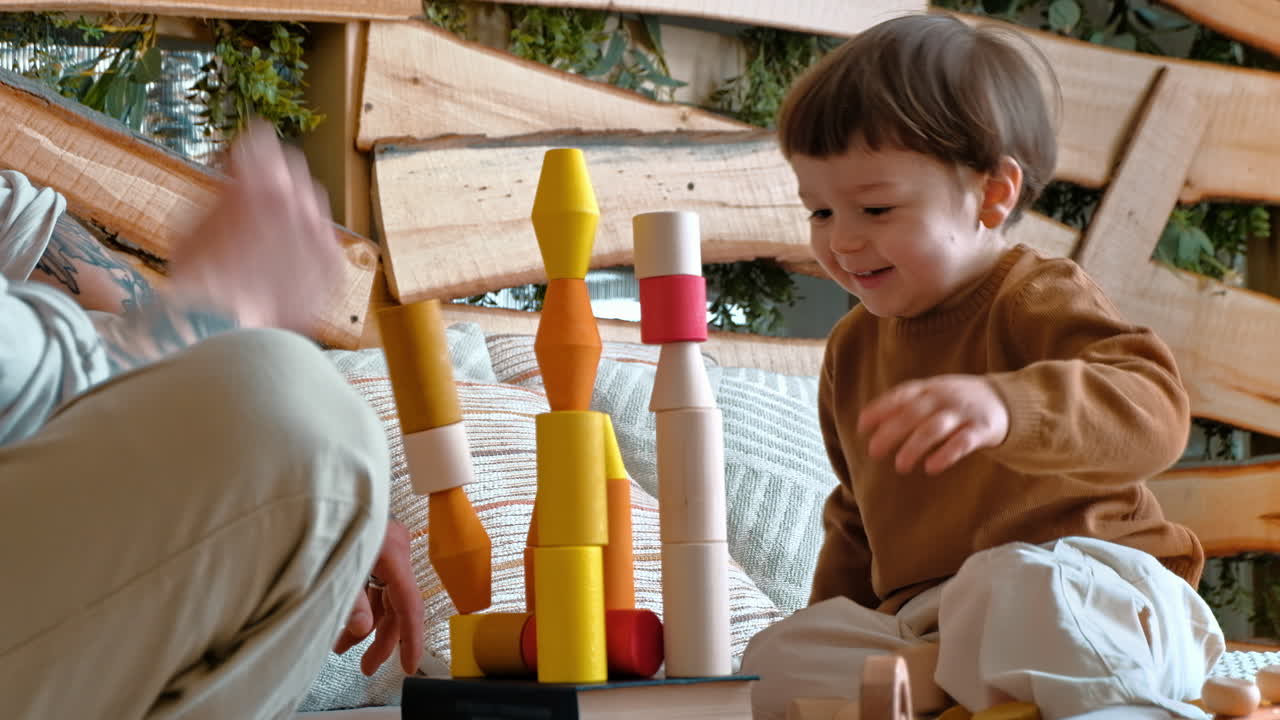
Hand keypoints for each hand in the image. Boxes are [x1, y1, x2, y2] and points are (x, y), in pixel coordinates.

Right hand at [169, 118, 340, 330]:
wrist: (228, 330)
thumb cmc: (198, 279)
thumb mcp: (191, 226)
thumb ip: (221, 197)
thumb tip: (233, 188)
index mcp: (258, 181)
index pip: (258, 139)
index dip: (242, 152)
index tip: (235, 163)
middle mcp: (297, 200)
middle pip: (291, 166)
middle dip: (272, 175)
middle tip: (254, 196)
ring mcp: (320, 232)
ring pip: (311, 202)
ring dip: (292, 208)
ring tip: (269, 234)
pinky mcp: (333, 262)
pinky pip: (322, 241)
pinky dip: (306, 245)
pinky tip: (285, 263)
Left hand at [334, 519, 424, 675]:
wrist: (319, 481)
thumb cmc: (327, 510)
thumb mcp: (335, 561)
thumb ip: (350, 599)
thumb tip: (359, 629)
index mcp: (392, 551)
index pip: (409, 605)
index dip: (410, 639)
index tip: (409, 665)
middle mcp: (396, 549)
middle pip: (398, 604)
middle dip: (381, 639)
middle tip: (366, 666)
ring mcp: (387, 547)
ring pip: (386, 596)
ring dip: (367, 623)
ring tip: (342, 647)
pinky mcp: (376, 547)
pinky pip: (377, 584)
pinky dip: (363, 605)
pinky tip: (345, 622)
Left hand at [857, 375, 1008, 474]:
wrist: (1008, 400)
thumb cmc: (958, 401)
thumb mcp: (934, 394)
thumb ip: (906, 405)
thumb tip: (865, 421)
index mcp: (930, 388)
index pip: (900, 395)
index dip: (880, 409)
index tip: (861, 426)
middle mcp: (944, 397)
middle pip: (913, 413)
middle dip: (891, 432)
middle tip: (873, 451)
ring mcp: (963, 412)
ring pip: (934, 428)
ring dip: (914, 446)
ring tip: (900, 465)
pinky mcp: (982, 429)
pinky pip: (962, 442)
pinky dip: (946, 454)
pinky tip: (931, 467)